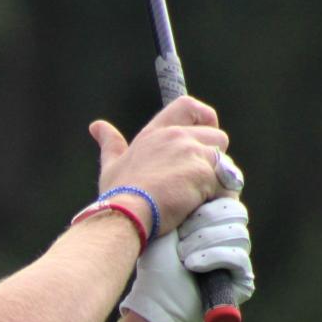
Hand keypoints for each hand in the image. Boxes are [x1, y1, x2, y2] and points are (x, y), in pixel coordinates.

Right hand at [90, 96, 231, 235]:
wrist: (126, 215)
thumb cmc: (117, 194)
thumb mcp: (111, 165)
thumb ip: (109, 143)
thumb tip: (96, 126)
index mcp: (156, 132)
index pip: (188, 106)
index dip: (204, 117)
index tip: (205, 134)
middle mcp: (177, 137)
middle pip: (217, 136)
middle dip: (213, 158)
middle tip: (195, 181)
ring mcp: (192, 153)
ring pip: (224, 160)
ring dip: (217, 178)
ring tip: (197, 196)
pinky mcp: (204, 173)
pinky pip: (225, 183)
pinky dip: (218, 195)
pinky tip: (201, 206)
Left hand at [119, 197, 253, 321]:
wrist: (155, 300)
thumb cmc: (155, 261)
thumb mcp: (168, 221)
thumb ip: (186, 197)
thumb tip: (209, 162)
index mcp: (210, 220)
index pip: (226, 195)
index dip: (207, 201)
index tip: (185, 212)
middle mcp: (226, 236)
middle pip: (234, 211)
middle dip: (203, 222)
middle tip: (181, 236)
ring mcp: (236, 257)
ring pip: (237, 232)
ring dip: (203, 243)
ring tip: (182, 255)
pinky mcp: (242, 278)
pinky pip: (237, 256)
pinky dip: (212, 258)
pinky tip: (192, 265)